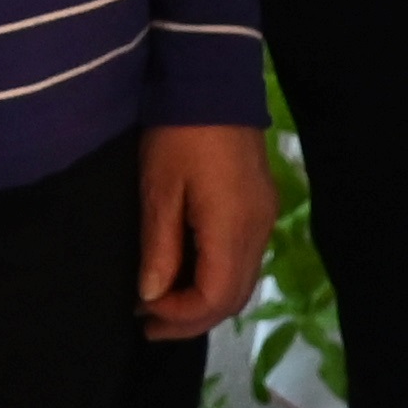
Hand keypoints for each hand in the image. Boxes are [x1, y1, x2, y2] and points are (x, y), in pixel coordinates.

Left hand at [139, 123, 275, 340]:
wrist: (213, 83)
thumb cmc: (177, 136)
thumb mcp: (158, 191)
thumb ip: (159, 247)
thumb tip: (152, 295)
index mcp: (232, 229)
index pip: (215, 298)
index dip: (180, 316)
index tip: (142, 311)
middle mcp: (258, 231)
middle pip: (234, 297)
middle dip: (192, 319)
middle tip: (148, 324)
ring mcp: (265, 218)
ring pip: (243, 281)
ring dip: (205, 300)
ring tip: (163, 302)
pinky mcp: (262, 206)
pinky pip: (245, 259)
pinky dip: (217, 277)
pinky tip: (187, 271)